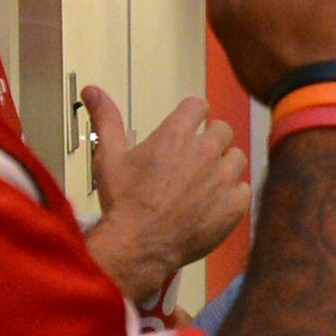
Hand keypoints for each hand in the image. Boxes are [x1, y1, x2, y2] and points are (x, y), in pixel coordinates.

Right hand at [81, 91, 246, 300]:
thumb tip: (93, 90)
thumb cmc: (124, 203)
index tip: (190, 124)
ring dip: (224, 166)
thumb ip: (106, 119)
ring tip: (205, 182)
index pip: (198, 106)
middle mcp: (204, 152)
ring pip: (236, 158)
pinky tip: (213, 203)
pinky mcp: (234, 205)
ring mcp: (222, 178)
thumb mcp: (109, 157)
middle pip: (222, 130)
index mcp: (176, 135)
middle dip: (210, 139)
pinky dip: (232, 195)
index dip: (193, 114)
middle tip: (195, 158)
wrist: (140, 245)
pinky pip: (243, 189)